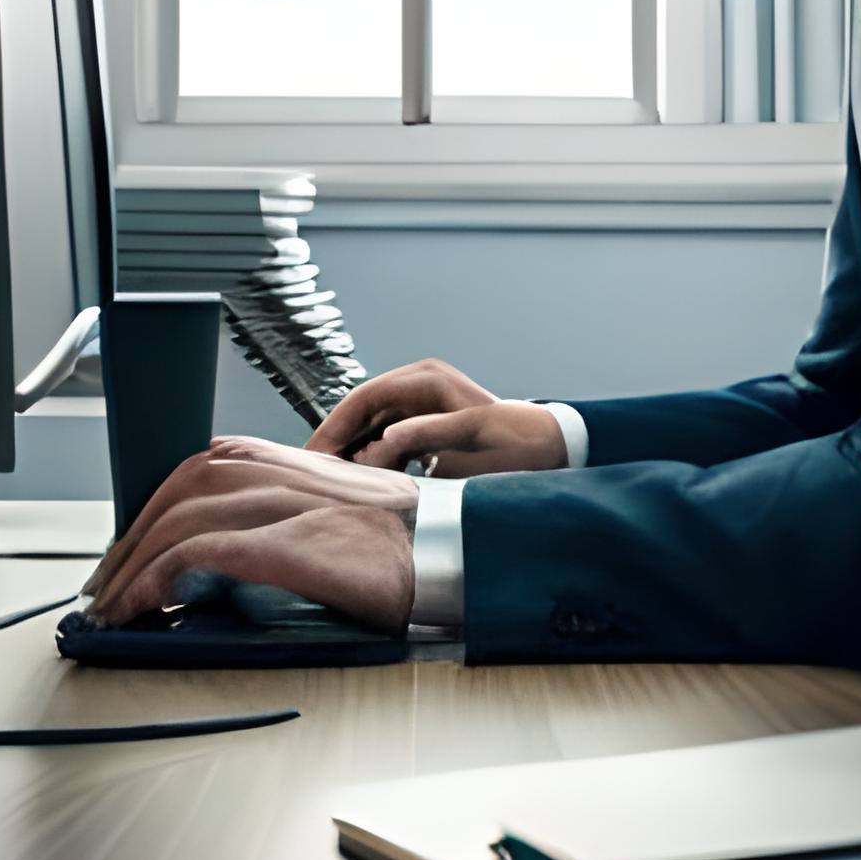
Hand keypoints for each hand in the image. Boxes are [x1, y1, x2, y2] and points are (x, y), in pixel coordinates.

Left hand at [83, 440, 415, 631]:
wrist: (462, 557)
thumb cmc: (408, 548)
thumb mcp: (341, 516)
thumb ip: (290, 515)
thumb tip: (229, 554)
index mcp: (302, 461)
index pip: (207, 465)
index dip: (156, 505)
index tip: (131, 547)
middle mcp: (293, 472)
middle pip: (185, 486)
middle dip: (132, 537)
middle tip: (107, 585)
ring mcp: (295, 505)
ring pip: (185, 516)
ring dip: (134, 564)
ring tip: (115, 605)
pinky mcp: (299, 546)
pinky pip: (205, 554)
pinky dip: (161, 579)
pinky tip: (145, 606)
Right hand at [304, 358, 567, 476]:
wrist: (550, 446)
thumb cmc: (515, 441)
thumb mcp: (469, 439)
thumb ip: (420, 439)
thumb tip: (375, 448)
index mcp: (426, 380)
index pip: (365, 397)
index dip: (336, 426)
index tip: (315, 454)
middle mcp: (420, 384)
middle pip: (363, 409)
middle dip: (337, 439)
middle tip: (310, 470)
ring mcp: (423, 401)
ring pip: (372, 424)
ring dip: (352, 450)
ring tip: (327, 479)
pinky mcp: (428, 422)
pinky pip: (389, 435)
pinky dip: (373, 455)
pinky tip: (358, 479)